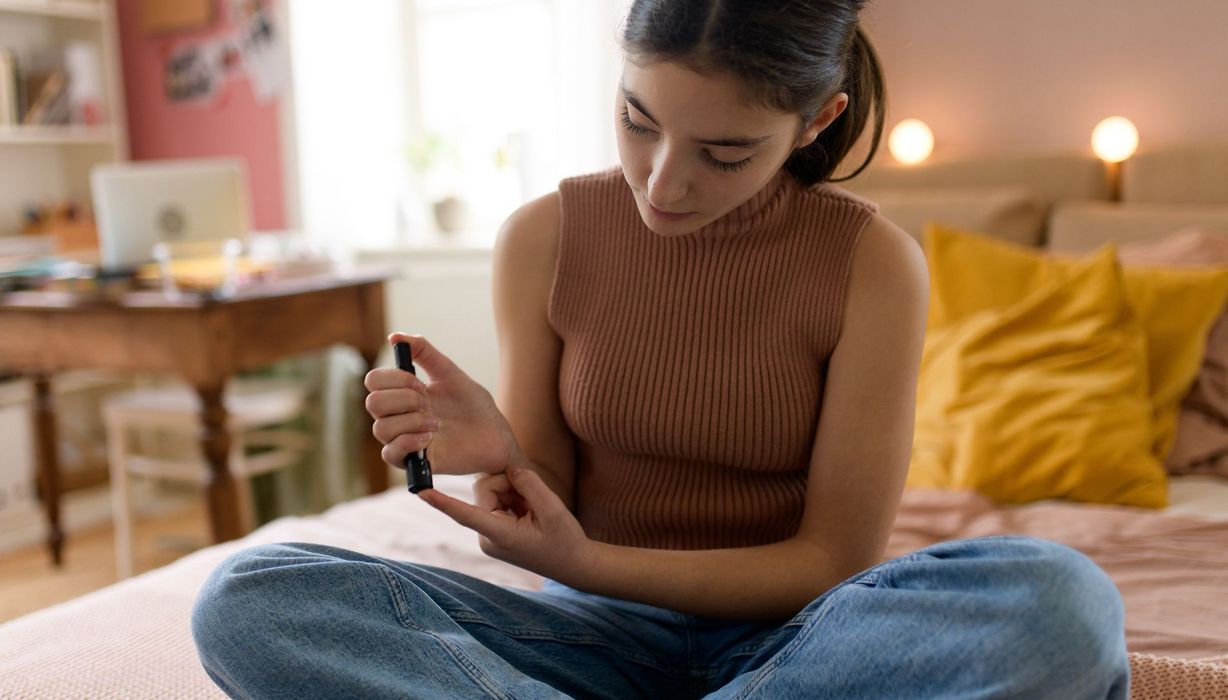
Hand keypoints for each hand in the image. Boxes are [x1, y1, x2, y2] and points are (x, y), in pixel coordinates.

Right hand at [364, 333, 520, 475]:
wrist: (496, 435)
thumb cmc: (474, 406)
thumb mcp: (450, 373)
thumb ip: (424, 352)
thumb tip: (394, 337)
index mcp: (403, 394)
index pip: (374, 382)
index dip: (393, 379)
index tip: (420, 382)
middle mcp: (399, 416)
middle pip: (373, 403)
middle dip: (403, 399)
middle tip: (429, 403)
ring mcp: (404, 439)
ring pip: (380, 428)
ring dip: (411, 421)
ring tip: (436, 424)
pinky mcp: (413, 462)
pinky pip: (390, 453)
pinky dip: (409, 441)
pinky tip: (430, 438)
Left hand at [419, 465, 592, 582]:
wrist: (575, 564)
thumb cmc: (565, 540)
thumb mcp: (552, 508)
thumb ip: (529, 484)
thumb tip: (510, 469)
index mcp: (498, 535)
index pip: (464, 514)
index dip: (442, 502)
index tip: (420, 492)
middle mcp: (487, 537)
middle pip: (484, 490)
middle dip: (508, 485)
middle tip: (533, 497)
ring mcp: (489, 535)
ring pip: (491, 494)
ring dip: (513, 493)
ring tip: (535, 510)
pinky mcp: (494, 532)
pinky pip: (497, 502)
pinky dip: (515, 500)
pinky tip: (531, 513)